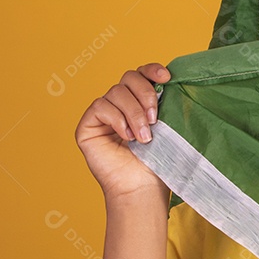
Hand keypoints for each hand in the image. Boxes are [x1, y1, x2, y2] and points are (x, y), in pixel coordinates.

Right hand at [75, 63, 171, 198]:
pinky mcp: (88, 126)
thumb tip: (170, 80)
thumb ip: (164, 103)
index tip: (166, 77)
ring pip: (116, 92)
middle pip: (128, 77)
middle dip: (145, 94)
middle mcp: (119, 105)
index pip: (141, 74)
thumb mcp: (167, 127)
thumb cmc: (157, 162)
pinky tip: (127, 137)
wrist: (142, 187)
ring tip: (144, 137)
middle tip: (155, 119)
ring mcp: (103, 114)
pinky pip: (100, 106)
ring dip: (134, 113)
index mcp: (139, 102)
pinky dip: (117, 119)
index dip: (151, 70)